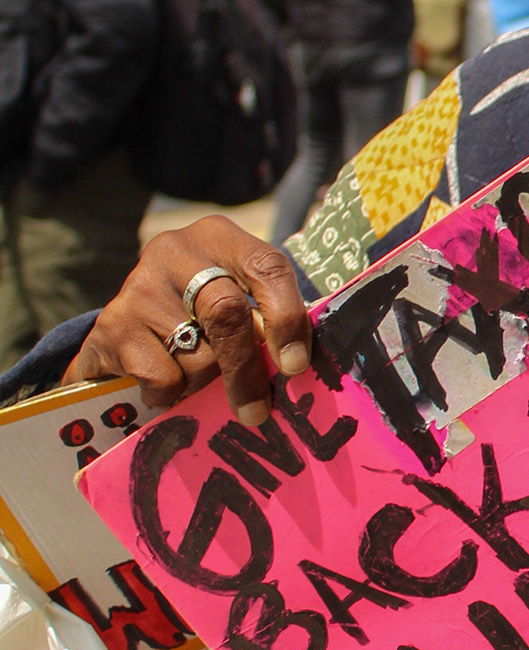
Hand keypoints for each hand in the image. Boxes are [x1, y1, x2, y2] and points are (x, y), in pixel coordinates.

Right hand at [69, 219, 310, 427]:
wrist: (127, 325)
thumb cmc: (201, 316)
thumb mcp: (237, 300)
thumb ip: (265, 324)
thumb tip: (293, 371)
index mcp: (221, 238)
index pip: (267, 268)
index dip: (286, 318)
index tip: (294, 365)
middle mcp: (176, 252)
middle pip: (225, 312)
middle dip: (246, 368)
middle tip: (257, 411)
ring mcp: (139, 286)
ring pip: (195, 355)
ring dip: (206, 383)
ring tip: (195, 373)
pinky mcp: (113, 324)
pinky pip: (161, 377)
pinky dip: (171, 393)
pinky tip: (163, 375)